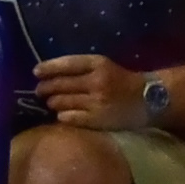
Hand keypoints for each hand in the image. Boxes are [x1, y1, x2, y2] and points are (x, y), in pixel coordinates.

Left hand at [34, 55, 149, 130]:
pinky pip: (68, 117)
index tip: (35, 72)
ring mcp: (96, 102)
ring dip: (52, 102)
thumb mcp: (104, 67)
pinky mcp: (96, 119)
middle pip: (59, 85)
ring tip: (51, 102)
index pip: (67, 64)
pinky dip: (62, 115)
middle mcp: (97, 82)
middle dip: (44, 88)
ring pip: (60, 102)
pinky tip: (62, 114)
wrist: (149, 99)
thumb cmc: (120, 81)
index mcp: (99, 64)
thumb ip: (79, 69)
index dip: (48, 68)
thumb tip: (46, 74)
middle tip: (39, 91)